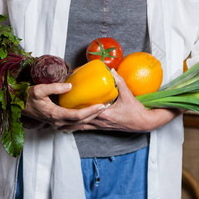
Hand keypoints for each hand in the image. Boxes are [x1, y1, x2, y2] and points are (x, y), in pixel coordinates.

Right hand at [22, 82, 105, 129]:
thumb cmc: (26, 97)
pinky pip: (72, 122)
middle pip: (81, 121)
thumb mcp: (39, 89)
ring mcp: (56, 123)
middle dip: (95, 114)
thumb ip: (55, 87)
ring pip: (78, 123)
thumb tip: (70, 85)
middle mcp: (57, 121)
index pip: (78, 116)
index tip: (102, 105)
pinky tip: (88, 112)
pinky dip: (82, 118)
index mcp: (55, 115)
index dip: (91, 111)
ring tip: (100, 108)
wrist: (16, 105)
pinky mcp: (56, 121)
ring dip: (90, 117)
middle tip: (106, 105)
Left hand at [59, 70, 180, 132]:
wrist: (143, 123)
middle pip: (80, 122)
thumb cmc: (136, 110)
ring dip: (70, 126)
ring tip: (57, 124)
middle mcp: (100, 122)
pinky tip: (71, 127)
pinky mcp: (103, 128)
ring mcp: (101, 126)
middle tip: (54, 115)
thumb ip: (119, 82)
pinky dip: (78, 127)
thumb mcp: (128, 94)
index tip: (64, 104)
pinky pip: (88, 128)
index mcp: (105, 114)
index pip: (86, 112)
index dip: (75, 109)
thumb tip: (111, 70)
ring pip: (82, 127)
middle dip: (67, 119)